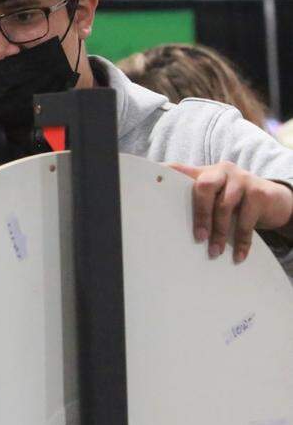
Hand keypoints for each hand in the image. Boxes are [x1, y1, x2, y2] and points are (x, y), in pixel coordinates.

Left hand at [169, 162, 292, 263]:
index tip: (148, 181)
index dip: (163, 173)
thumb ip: (196, 205)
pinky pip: (247, 220)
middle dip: (199, 214)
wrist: (276, 200)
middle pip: (203, 187)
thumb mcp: (216, 199)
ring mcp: (242, 180)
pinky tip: (237, 255)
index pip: (180, 169)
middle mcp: (222, 172)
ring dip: (219, 233)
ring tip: (214, 252)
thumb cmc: (235, 203)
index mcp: (205, 173)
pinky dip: (241, 241)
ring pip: (224, 206)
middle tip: (198, 238)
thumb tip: (169, 231)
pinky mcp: (260, 193)